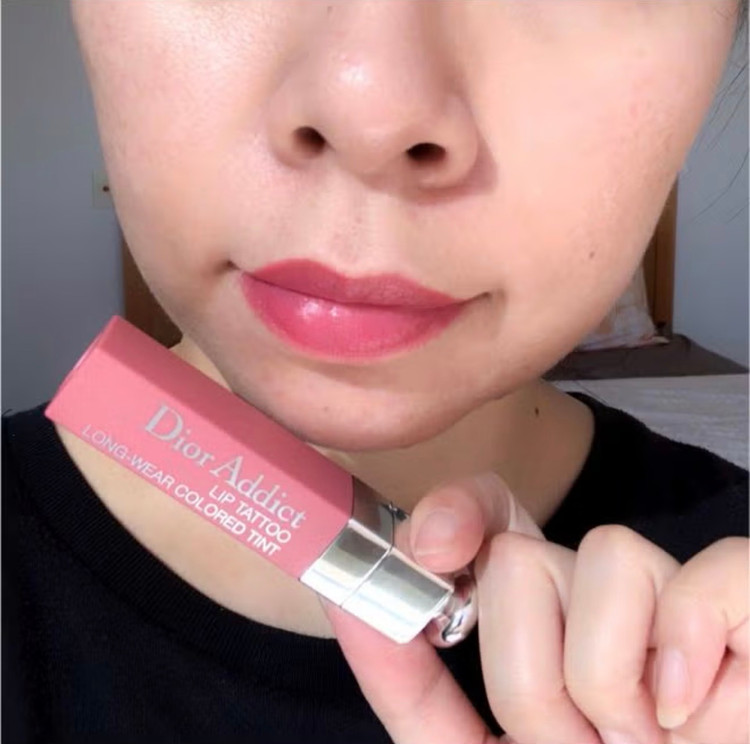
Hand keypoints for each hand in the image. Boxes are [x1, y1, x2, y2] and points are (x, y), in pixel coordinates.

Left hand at [320, 472, 748, 743]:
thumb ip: (414, 691)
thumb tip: (354, 604)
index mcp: (537, 624)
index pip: (489, 520)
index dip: (454, 514)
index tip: (431, 553)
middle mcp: (599, 597)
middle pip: (525, 556)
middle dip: (526, 673)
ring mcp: (676, 602)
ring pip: (609, 552)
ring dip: (604, 680)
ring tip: (639, 742)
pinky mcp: (749, 614)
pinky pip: (719, 572)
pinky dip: (690, 648)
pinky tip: (691, 718)